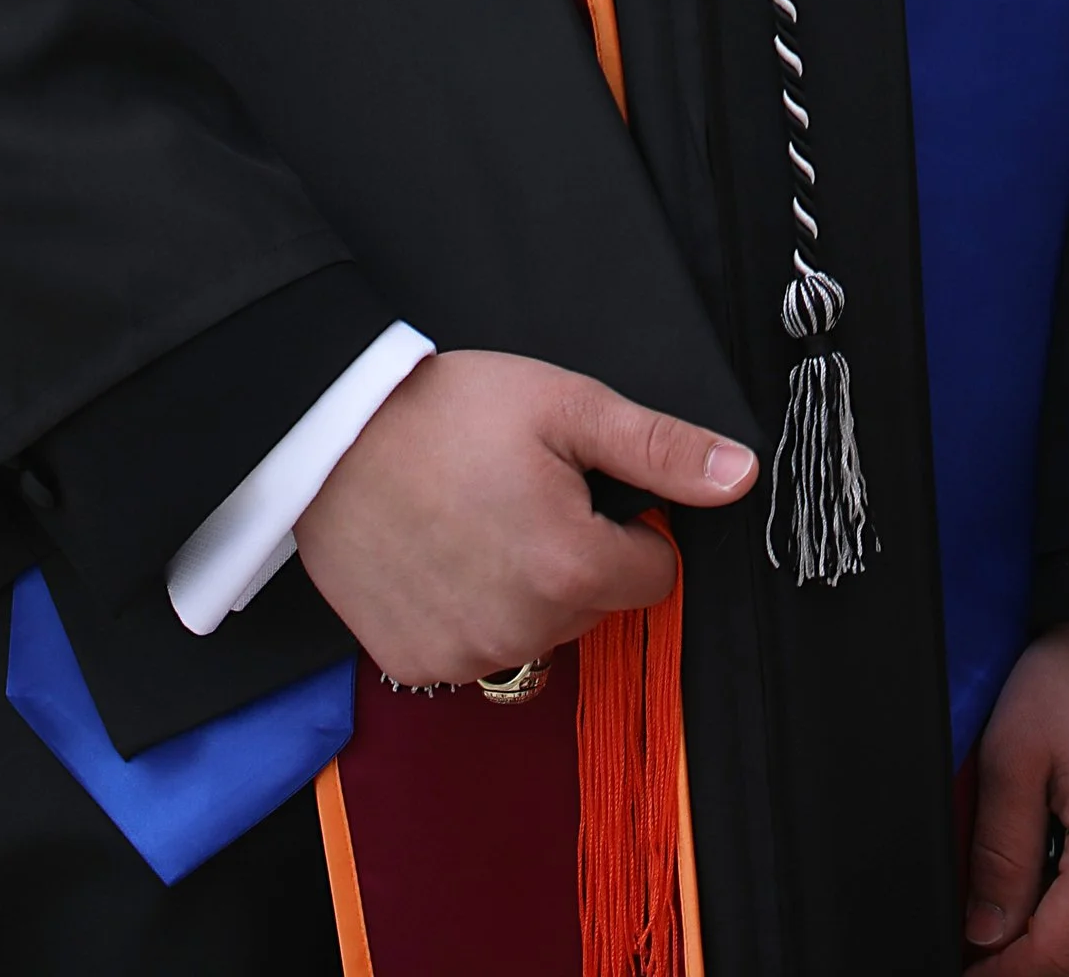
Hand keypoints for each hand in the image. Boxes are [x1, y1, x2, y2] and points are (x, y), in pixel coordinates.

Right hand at [293, 348, 756, 686]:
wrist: (326, 432)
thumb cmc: (446, 409)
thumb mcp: (564, 405)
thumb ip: (659, 448)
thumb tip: (742, 476)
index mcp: (573, 566)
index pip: (654, 573)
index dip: (626, 525)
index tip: (577, 488)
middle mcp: (526, 629)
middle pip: (594, 606)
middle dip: (574, 557)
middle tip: (516, 493)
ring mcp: (466, 655)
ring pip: (537, 632)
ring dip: (522, 590)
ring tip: (473, 519)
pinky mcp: (418, 664)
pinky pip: (473, 652)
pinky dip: (465, 612)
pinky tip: (437, 555)